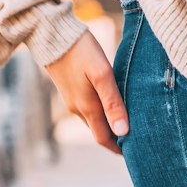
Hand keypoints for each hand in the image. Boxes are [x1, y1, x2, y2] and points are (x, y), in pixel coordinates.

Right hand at [44, 30, 129, 155]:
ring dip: (107, 124)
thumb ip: (112, 102)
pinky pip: (87, 107)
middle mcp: (77, 108)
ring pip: (92, 119)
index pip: (103, 138)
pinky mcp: (69, 88)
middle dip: (114, 137)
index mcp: (87, 107)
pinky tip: (110, 102)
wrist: (51, 34)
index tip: (134, 152)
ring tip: (127, 121)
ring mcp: (72, 98)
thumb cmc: (81, 51)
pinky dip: (101, 111)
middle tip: (135, 138)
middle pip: (98, 130)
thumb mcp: (101, 74)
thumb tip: (123, 132)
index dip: (117, 148)